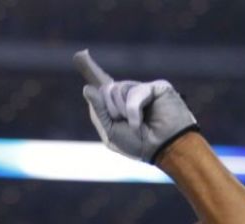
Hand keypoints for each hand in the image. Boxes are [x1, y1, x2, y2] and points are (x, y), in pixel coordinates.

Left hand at [73, 50, 198, 162]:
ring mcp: (142, 89)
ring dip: (122, 111)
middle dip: (109, 109)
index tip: (80, 55)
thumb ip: (98, 110)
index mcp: (117, 105)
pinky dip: (133, 110)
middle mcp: (129, 94)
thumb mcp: (111, 131)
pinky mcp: (156, 87)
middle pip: (105, 89)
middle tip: (123, 123)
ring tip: (135, 124)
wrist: (164, 149)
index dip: (90, 69)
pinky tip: (139, 122)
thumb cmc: (139, 144)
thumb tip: (87, 88)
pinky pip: (134, 93)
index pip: (102, 84)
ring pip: (117, 88)